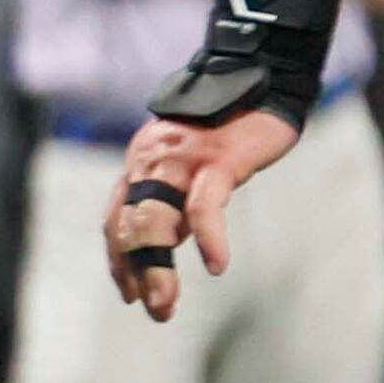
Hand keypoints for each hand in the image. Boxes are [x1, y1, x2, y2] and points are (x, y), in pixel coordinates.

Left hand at [107, 110, 299, 319]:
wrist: (266, 73)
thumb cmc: (232, 121)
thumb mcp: (192, 160)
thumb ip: (174, 194)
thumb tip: (169, 240)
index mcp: (142, 162)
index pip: (117, 219)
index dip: (119, 259)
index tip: (128, 291)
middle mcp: (152, 160)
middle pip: (130, 225)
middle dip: (135, 272)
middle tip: (154, 309)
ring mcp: (182, 159)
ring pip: (155, 221)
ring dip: (156, 269)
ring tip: (164, 304)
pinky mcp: (217, 159)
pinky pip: (204, 206)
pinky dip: (207, 238)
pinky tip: (215, 265)